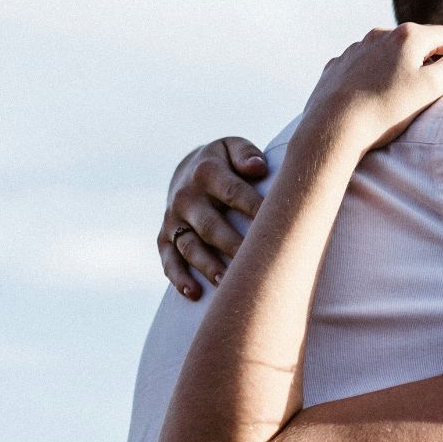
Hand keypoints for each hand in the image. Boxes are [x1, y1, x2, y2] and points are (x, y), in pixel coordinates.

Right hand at [158, 137, 267, 298]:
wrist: (187, 170)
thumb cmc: (224, 163)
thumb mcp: (232, 147)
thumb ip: (246, 154)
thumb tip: (258, 168)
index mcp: (207, 172)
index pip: (234, 192)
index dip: (255, 209)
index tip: (278, 226)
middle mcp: (186, 197)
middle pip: (211, 225)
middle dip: (232, 245)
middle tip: (256, 263)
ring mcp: (173, 220)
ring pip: (190, 247)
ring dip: (207, 266)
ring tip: (226, 283)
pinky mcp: (164, 238)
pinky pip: (169, 260)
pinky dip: (179, 278)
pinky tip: (194, 294)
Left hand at [294, 25, 442, 154]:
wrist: (333, 128)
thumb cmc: (387, 110)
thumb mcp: (432, 87)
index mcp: (409, 35)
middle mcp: (381, 34)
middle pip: (420, 42)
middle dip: (430, 61)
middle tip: (430, 93)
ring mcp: (357, 47)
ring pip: (390, 52)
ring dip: (401, 68)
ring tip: (399, 98)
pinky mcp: (339, 64)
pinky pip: (365, 65)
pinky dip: (374, 76)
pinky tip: (372, 97)